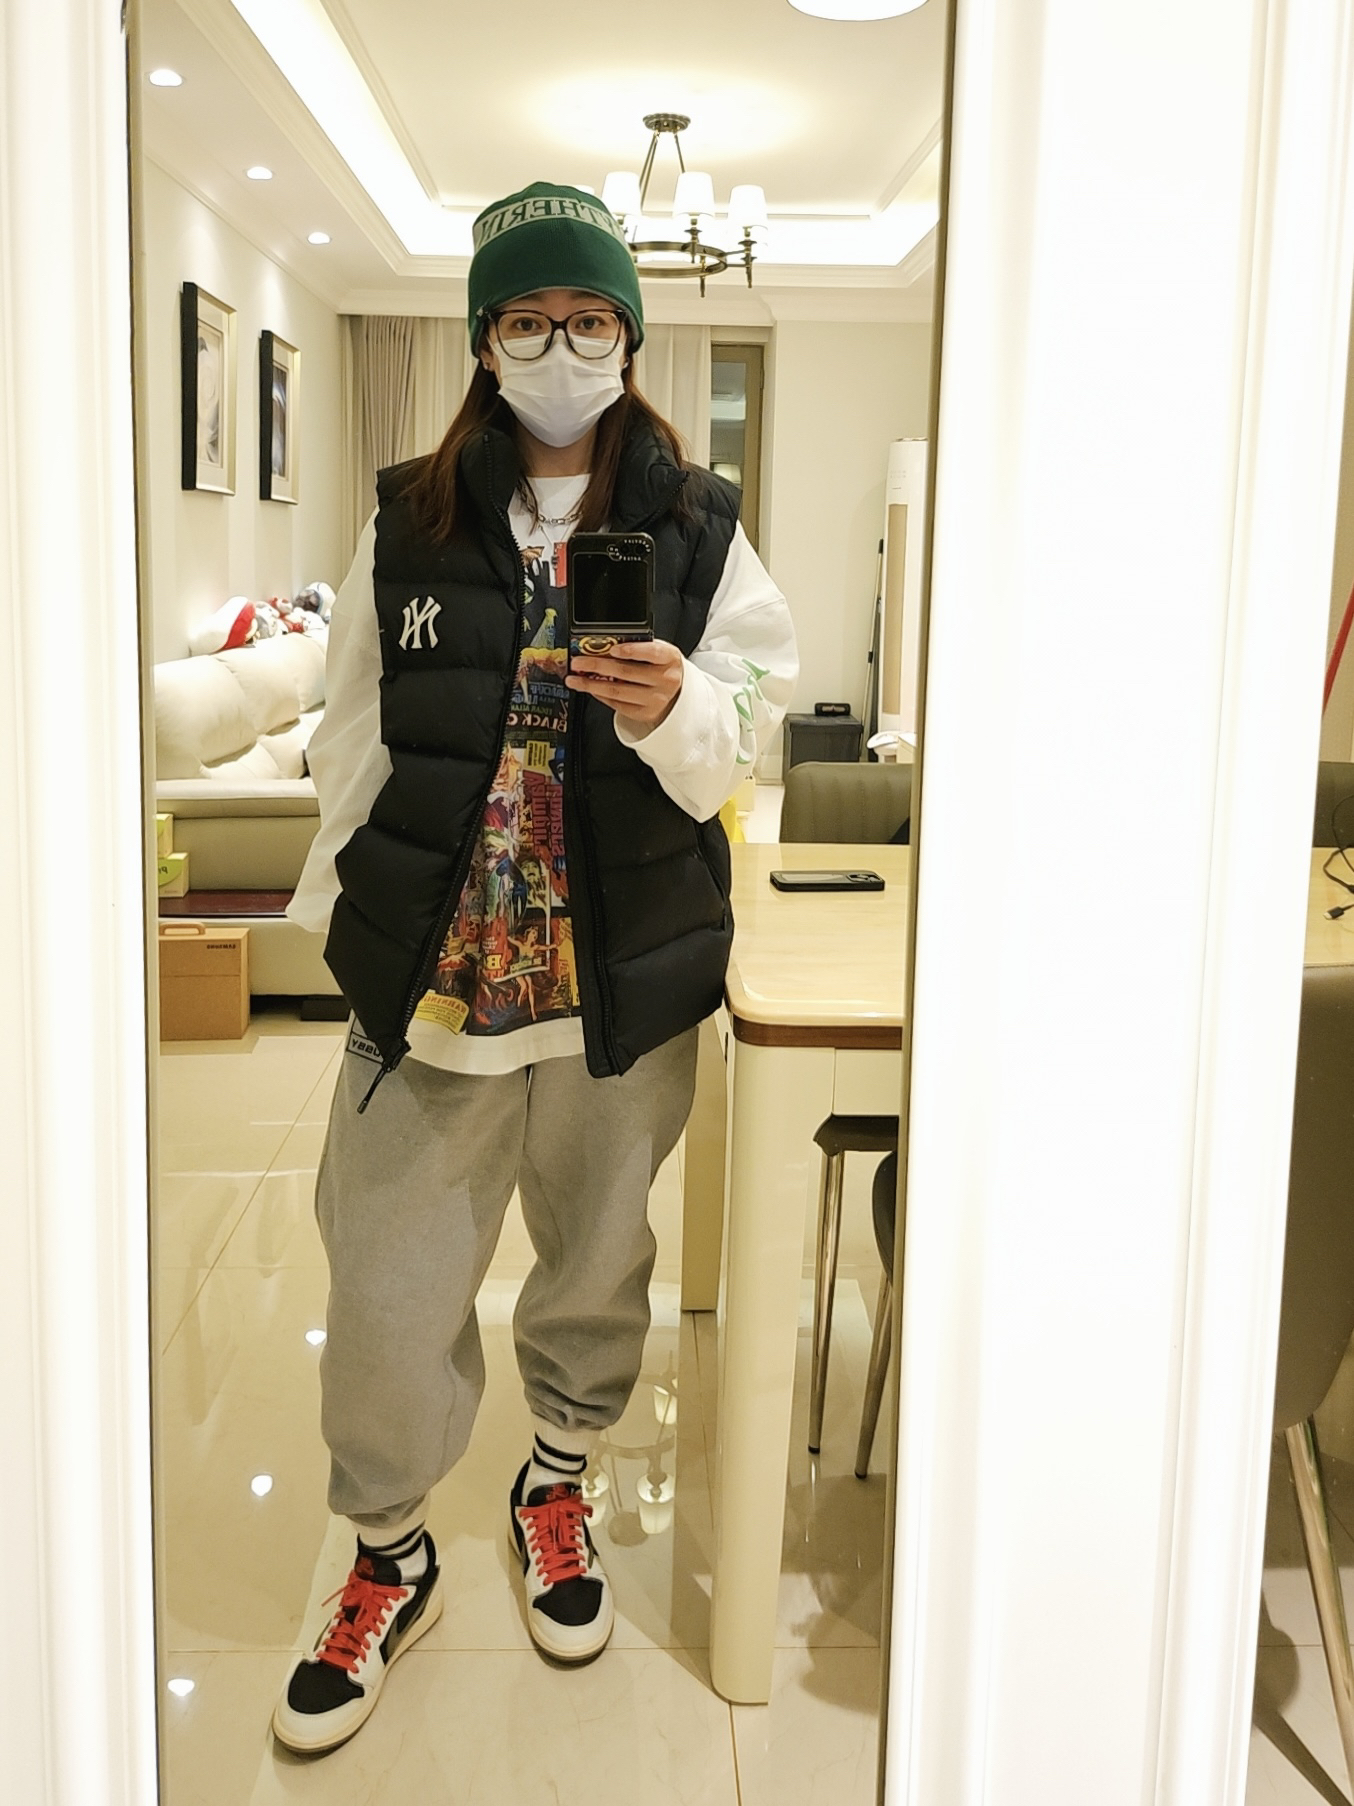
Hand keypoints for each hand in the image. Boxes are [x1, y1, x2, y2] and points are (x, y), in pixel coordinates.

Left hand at [565, 638, 684, 727]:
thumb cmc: (661, 667)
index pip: (651, 653)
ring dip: (591, 684)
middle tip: (578, 662)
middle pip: (626, 672)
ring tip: (575, 679)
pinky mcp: (644, 713)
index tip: (612, 649)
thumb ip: (637, 647)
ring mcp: (655, 699)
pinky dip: (600, 695)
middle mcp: (665, 680)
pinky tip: (589, 688)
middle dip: (597, 665)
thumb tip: (602, 646)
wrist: (677, 693)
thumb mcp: (657, 652)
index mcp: (669, 659)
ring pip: (617, 691)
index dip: (632, 650)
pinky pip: (617, 703)